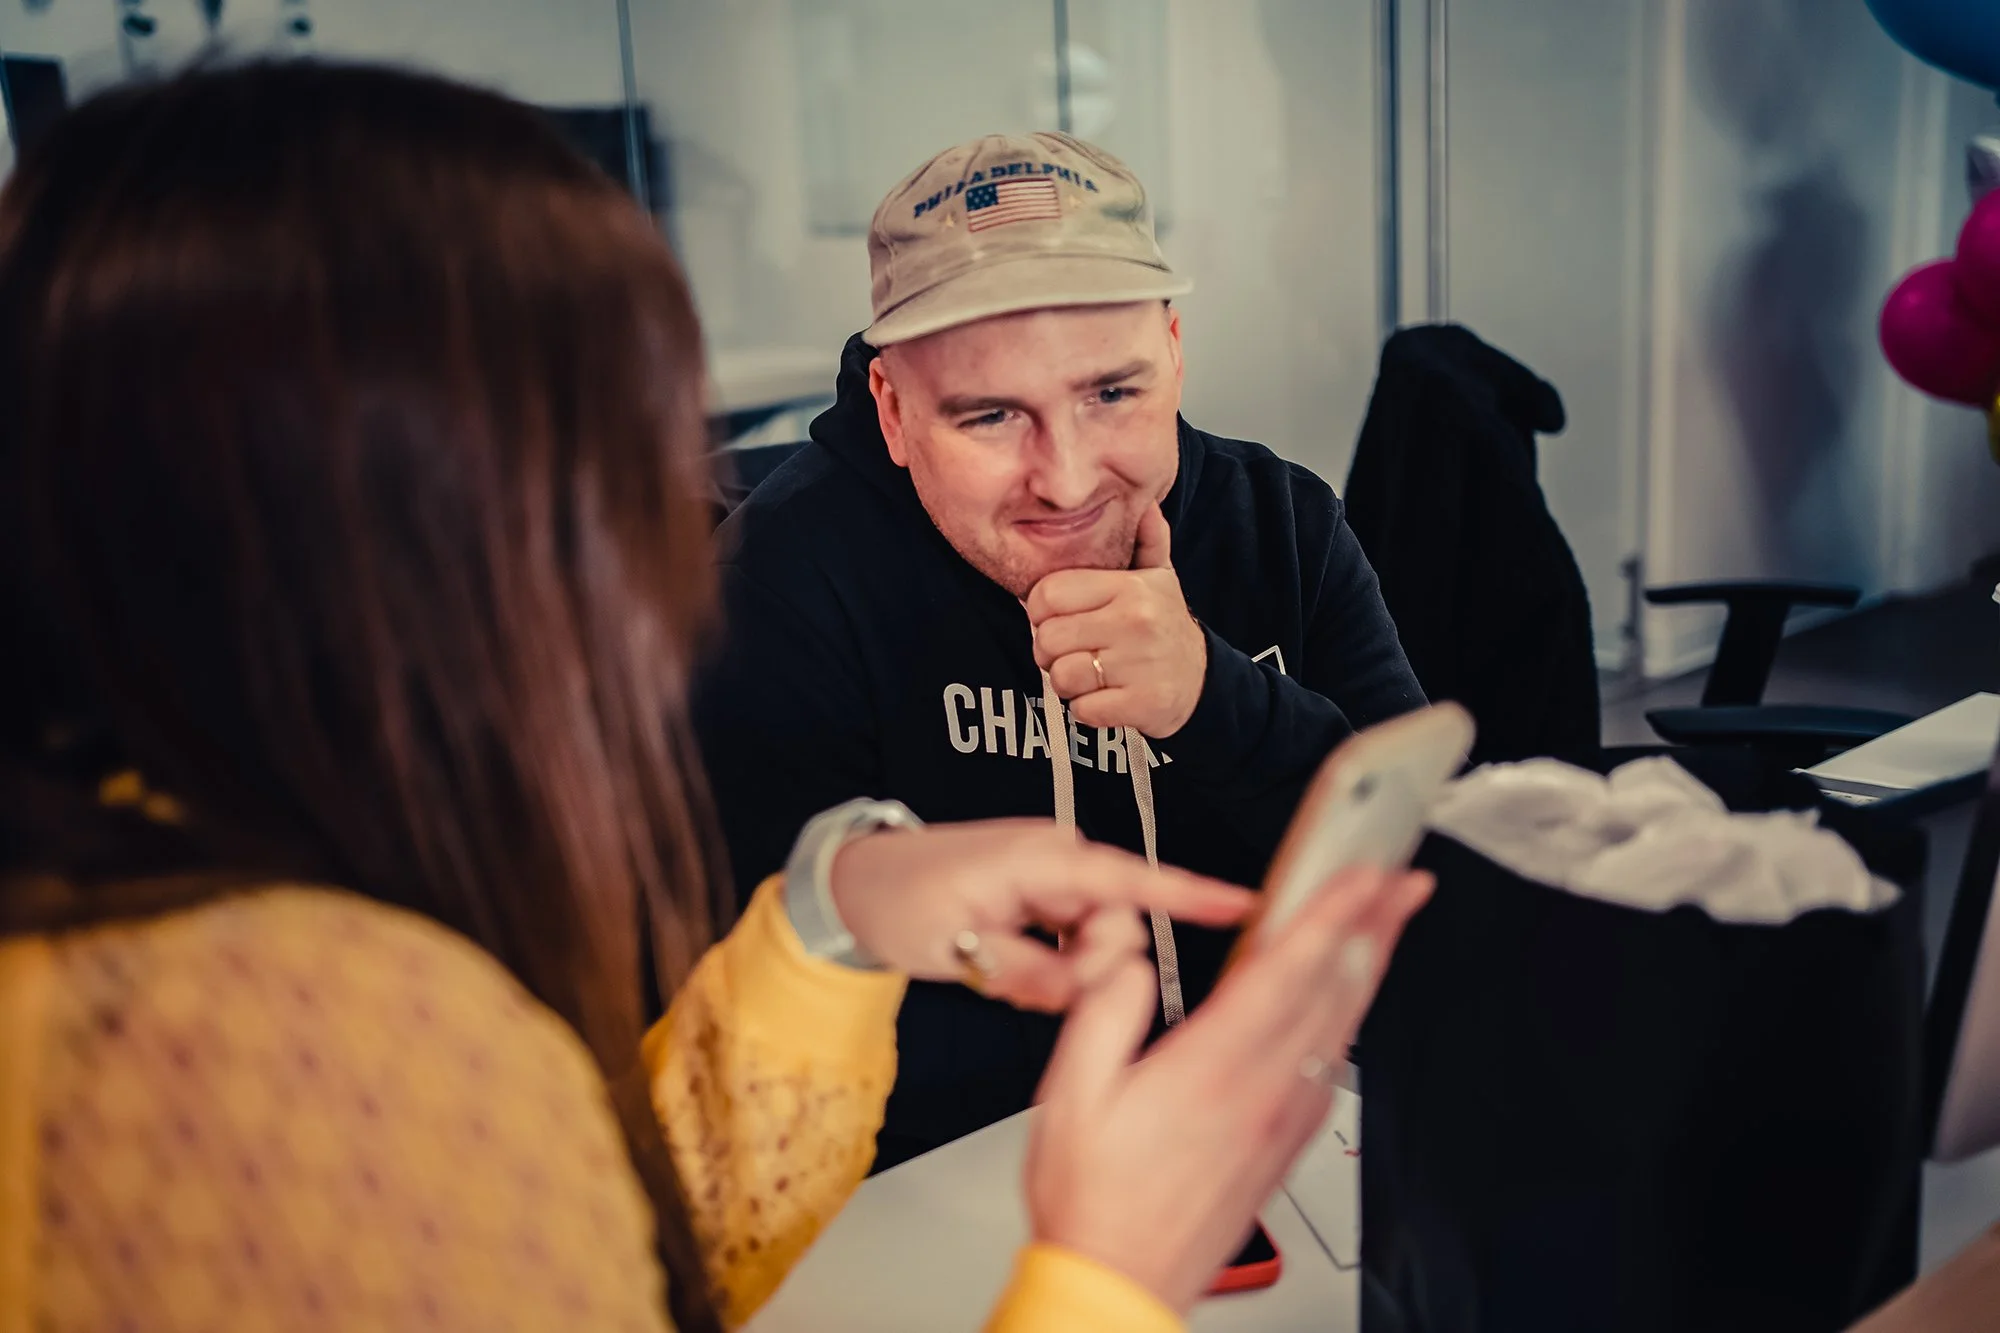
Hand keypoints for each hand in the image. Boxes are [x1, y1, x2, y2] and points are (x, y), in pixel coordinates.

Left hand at [829, 820, 1252, 1011]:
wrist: (861, 881)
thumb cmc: (900, 900)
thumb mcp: (958, 947)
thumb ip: (1030, 969)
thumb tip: (1086, 983)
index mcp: (1044, 859)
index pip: (1130, 881)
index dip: (1189, 896)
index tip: (1242, 905)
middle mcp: (1059, 860)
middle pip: (1117, 929)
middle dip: (1086, 969)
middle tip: (1019, 977)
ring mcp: (1052, 878)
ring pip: (1094, 943)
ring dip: (1060, 971)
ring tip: (997, 966)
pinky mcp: (1045, 896)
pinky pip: (1073, 941)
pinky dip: (1049, 965)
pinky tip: (1005, 962)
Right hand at [1025, 864, 1433, 1313]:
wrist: (1121, 1279)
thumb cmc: (1094, 1197)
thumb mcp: (1070, 1095)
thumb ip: (1104, 1012)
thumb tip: (1132, 959)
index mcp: (1209, 1069)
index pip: (1285, 973)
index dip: (1329, 915)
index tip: (1361, 875)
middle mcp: (1258, 1091)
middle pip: (1331, 991)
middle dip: (1372, 926)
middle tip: (1403, 881)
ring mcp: (1278, 1119)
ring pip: (1339, 1027)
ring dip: (1370, 967)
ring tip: (1390, 924)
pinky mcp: (1282, 1142)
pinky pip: (1331, 1067)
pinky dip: (1349, 1020)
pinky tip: (1351, 1005)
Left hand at [1027, 504, 1207, 737]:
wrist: (1205, 684)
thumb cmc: (1166, 627)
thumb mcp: (1160, 579)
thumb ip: (1147, 539)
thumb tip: (1145, 501)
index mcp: (1129, 587)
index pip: (1047, 594)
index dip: (1039, 611)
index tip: (1056, 619)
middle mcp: (1134, 621)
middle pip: (1047, 638)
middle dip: (1049, 652)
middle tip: (1071, 653)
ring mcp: (1138, 665)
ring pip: (1061, 677)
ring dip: (1067, 684)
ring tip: (1090, 675)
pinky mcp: (1140, 704)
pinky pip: (1082, 710)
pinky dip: (1086, 710)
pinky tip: (1106, 697)